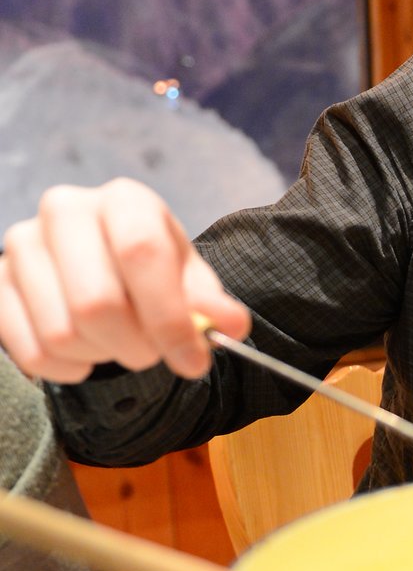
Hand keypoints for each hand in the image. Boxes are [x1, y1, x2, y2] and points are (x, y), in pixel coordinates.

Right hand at [0, 178, 249, 382]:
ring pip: (62, 333)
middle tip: (150, 354)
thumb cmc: (149, 271)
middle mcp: (65, 210)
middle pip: (97, 302)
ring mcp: (22, 245)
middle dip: (134, 346)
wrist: (101, 264)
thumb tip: (231, 325)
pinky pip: (30, 351)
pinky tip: (84, 357)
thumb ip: (210, 302)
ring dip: (100, 358)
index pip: (140, 253)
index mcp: (123, 200)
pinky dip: (65, 370)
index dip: (169, 317)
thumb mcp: (187, 279)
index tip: (192, 361)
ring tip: (116, 346)